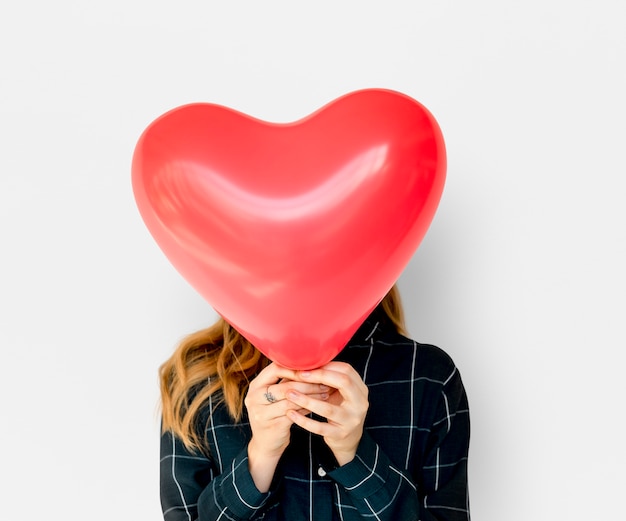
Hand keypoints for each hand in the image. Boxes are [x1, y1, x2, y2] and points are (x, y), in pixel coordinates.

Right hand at [244, 363, 330, 490]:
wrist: (265, 445)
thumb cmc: (273, 414)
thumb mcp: (274, 396)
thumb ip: (285, 382)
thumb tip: (311, 366)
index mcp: (255, 386)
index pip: (275, 369)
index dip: (294, 368)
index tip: (312, 369)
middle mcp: (254, 398)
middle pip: (285, 386)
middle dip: (308, 383)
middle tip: (325, 382)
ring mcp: (262, 413)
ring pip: (291, 400)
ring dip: (311, 396)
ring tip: (326, 392)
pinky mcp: (272, 426)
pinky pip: (294, 413)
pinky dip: (308, 408)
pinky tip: (319, 406)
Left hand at [286, 362, 368, 465]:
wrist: (350, 439)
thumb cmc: (340, 409)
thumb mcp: (341, 393)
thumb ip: (331, 379)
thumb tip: (308, 361)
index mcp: (360, 389)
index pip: (346, 370)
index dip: (326, 366)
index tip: (307, 366)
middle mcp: (360, 403)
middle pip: (344, 383)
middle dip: (319, 377)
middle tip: (299, 375)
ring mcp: (351, 420)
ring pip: (328, 408)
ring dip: (306, 400)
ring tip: (289, 393)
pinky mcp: (340, 435)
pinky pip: (319, 427)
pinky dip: (304, 420)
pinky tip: (290, 414)